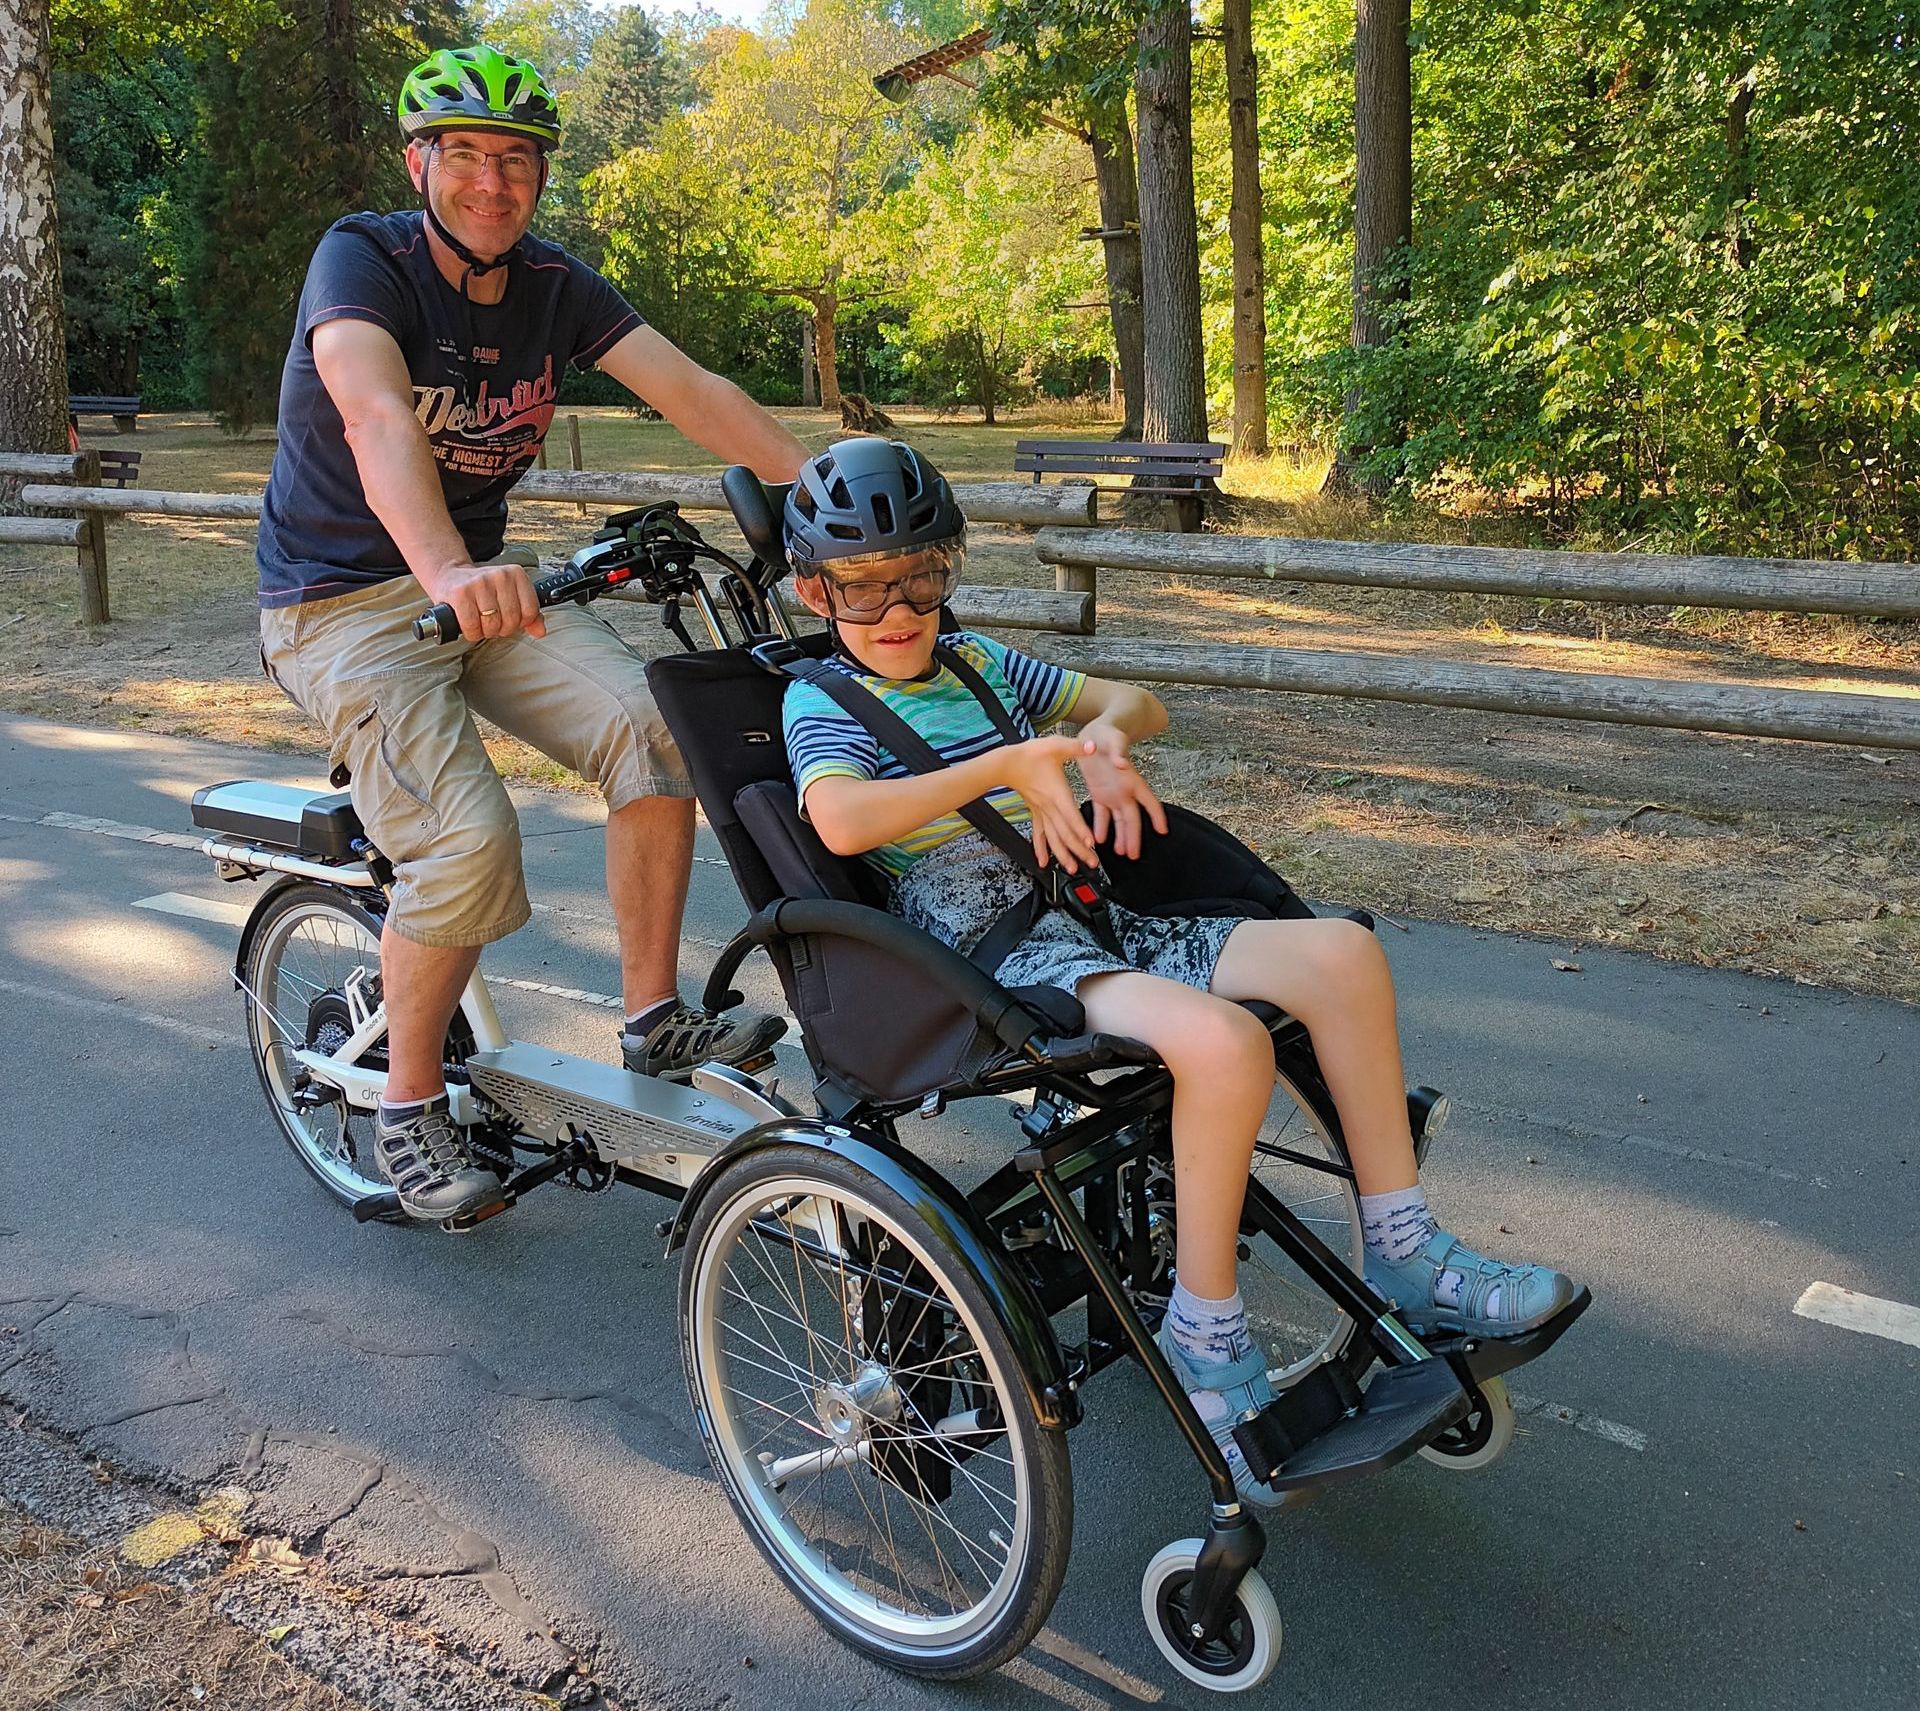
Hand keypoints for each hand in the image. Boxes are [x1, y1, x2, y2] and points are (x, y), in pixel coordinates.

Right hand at [425, 559, 546, 641]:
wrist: (451, 578)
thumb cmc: (483, 591)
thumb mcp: (510, 596)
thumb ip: (529, 613)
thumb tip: (540, 631)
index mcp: (516, 574)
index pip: (530, 612)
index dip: (520, 623)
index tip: (509, 619)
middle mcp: (500, 575)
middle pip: (511, 620)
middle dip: (502, 629)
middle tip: (492, 622)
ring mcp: (479, 583)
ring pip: (492, 625)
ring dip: (485, 631)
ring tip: (480, 621)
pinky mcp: (461, 594)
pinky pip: (472, 626)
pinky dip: (471, 632)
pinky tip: (469, 624)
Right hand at [1000, 735, 1099, 873]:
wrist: (1007, 763)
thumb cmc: (1030, 754)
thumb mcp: (1056, 746)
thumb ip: (1076, 747)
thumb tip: (1093, 746)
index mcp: (1057, 793)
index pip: (1070, 815)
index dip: (1080, 830)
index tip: (1090, 843)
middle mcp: (1049, 807)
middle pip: (1065, 833)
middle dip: (1079, 850)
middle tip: (1093, 863)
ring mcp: (1041, 812)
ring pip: (1053, 839)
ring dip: (1063, 855)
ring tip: (1073, 869)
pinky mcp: (1036, 813)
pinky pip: (1039, 835)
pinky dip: (1041, 849)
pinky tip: (1044, 862)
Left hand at [1074, 723, 1166, 859]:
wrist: (1094, 731)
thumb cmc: (1108, 732)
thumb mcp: (1112, 738)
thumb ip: (1118, 750)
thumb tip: (1122, 762)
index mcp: (1131, 779)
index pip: (1149, 801)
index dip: (1157, 816)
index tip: (1163, 830)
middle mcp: (1124, 789)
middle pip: (1132, 817)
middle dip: (1134, 836)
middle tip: (1134, 855)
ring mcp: (1112, 793)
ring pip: (1118, 820)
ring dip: (1120, 836)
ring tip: (1121, 852)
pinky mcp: (1098, 793)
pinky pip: (1101, 814)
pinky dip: (1100, 827)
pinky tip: (1098, 839)